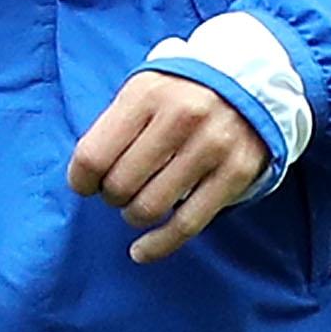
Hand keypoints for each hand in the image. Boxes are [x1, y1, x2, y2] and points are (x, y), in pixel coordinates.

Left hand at [67, 72, 269, 263]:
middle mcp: (181, 118)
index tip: (85, 184)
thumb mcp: (143, 88)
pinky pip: (187, 224)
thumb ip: (116, 126)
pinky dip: (158, 245)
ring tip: (136, 205)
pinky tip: (141, 251)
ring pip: (150, 207)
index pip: (94, 155)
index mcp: (147, 94)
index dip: (81, 180)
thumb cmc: (181, 91)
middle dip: (110, 196)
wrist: (249, 80)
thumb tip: (86, 175)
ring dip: (133, 216)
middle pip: (121, 184)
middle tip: (117, 190)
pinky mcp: (235, 173)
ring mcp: (211, 146)